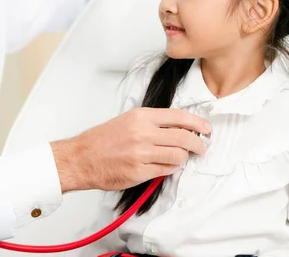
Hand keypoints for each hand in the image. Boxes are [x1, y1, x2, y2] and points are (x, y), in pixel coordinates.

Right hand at [51, 108, 210, 191]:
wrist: (82, 158)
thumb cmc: (102, 140)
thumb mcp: (127, 120)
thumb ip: (151, 122)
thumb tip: (178, 127)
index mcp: (140, 116)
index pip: (179, 116)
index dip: (197, 123)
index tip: (206, 129)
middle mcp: (142, 133)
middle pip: (184, 137)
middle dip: (198, 144)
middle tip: (201, 148)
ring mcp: (141, 153)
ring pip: (178, 156)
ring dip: (183, 158)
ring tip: (179, 158)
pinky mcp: (140, 172)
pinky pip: (166, 170)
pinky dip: (170, 168)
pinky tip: (165, 166)